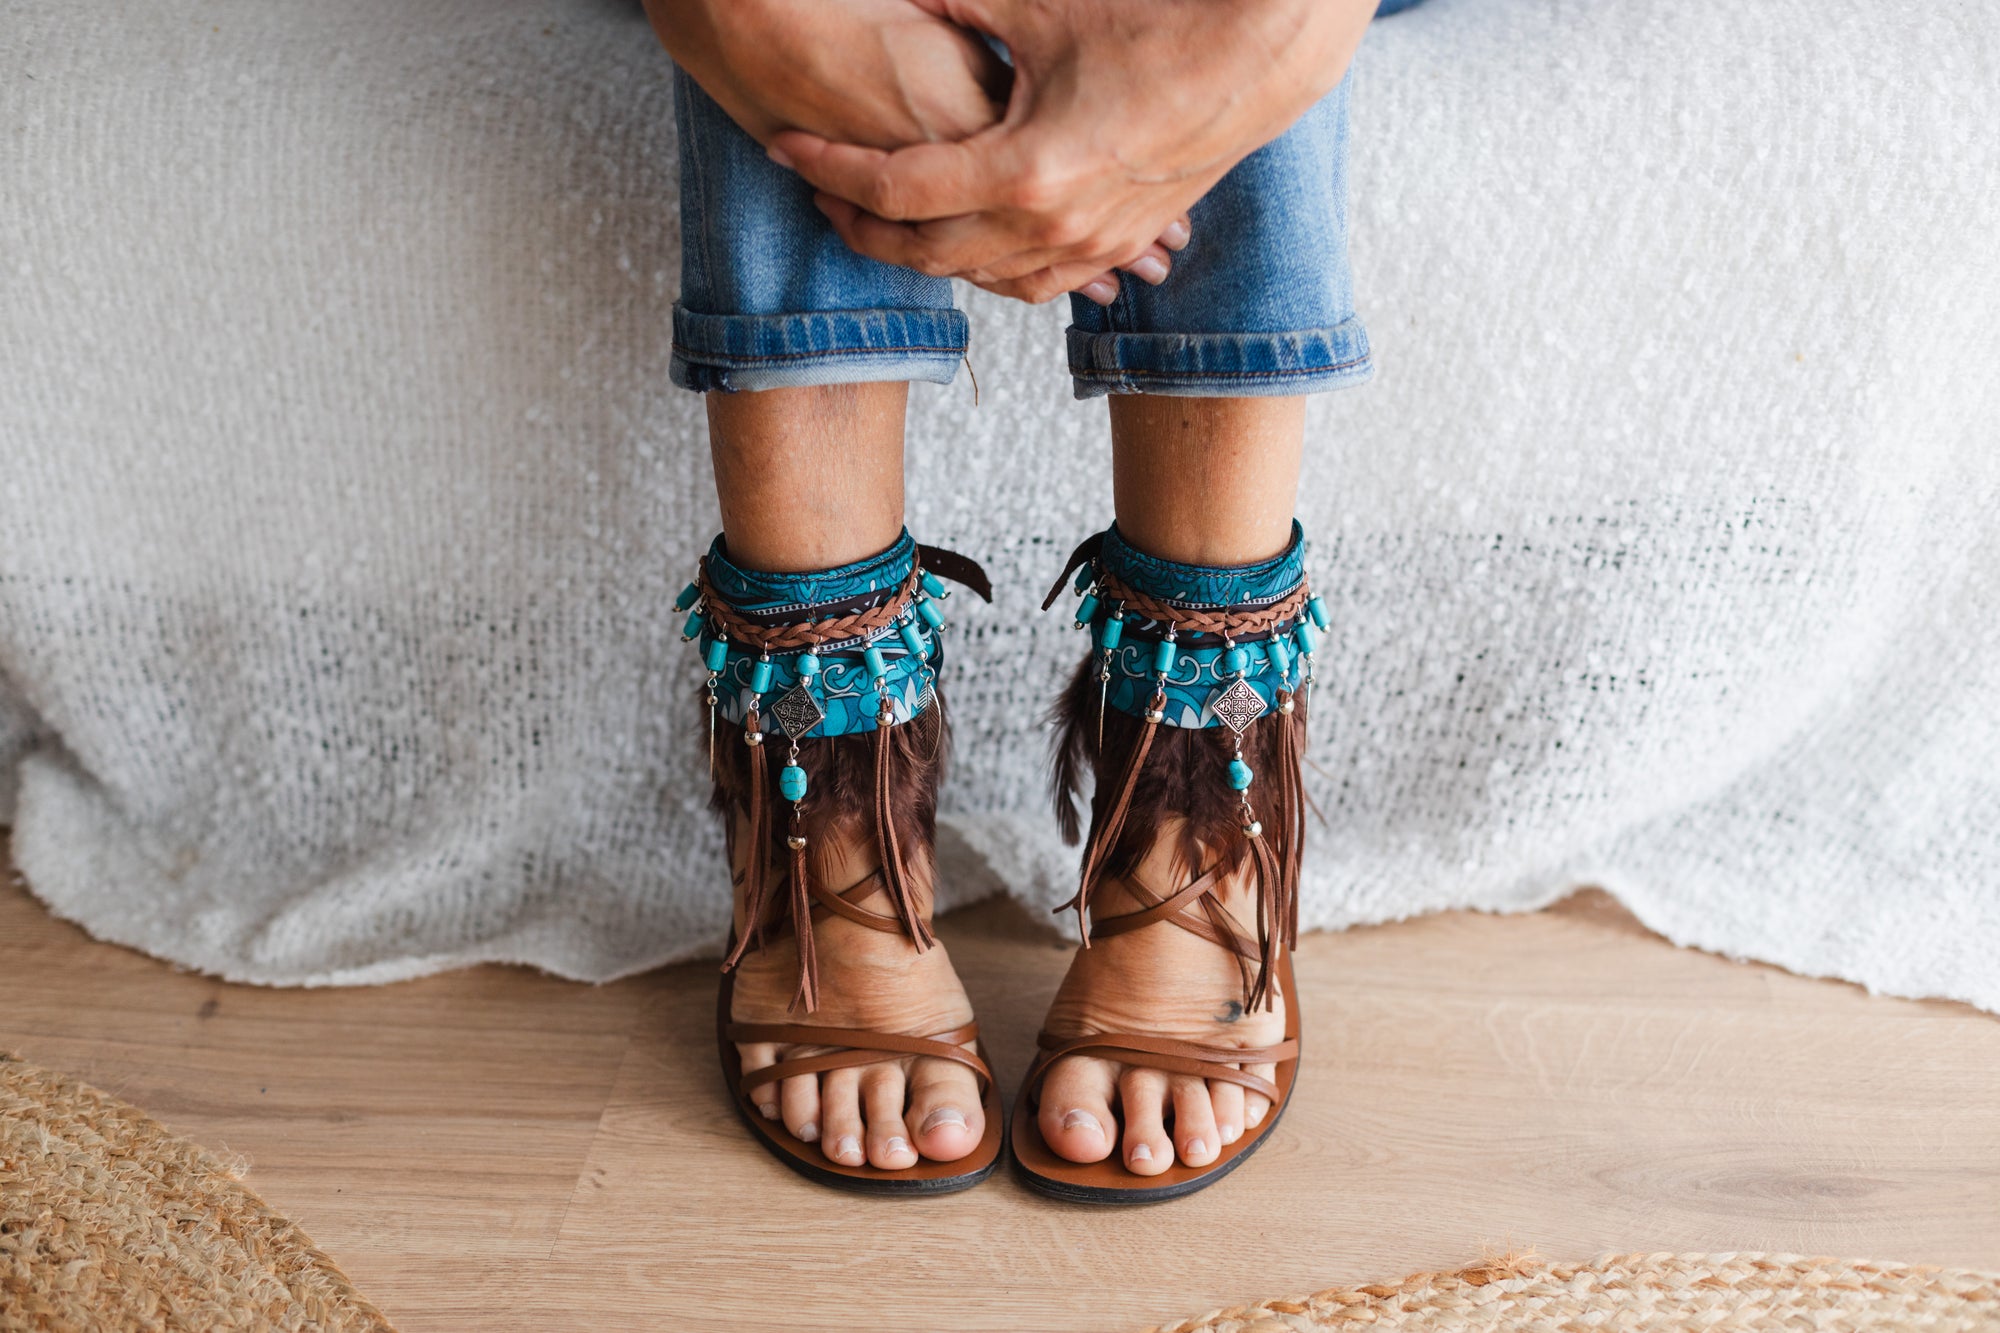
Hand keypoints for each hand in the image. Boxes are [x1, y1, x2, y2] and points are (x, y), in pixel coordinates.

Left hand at [643, 0, 1188, 301]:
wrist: (1259, 59)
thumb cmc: (1155, 25)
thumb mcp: (1040, 8)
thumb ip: (957, 6)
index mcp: (1024, 170)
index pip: (897, 188)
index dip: (831, 168)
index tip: (788, 146)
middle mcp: (1052, 225)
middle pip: (923, 250)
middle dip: (858, 224)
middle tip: (818, 190)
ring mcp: (1089, 245)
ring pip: (976, 276)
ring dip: (919, 252)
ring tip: (878, 217)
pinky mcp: (1116, 246)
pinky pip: (1032, 282)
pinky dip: (985, 269)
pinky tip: (959, 244)